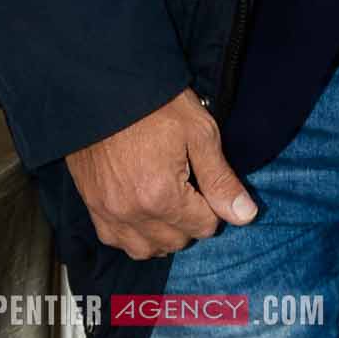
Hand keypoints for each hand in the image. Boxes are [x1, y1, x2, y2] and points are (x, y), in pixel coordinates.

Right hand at [65, 88, 256, 259]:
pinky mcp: (92, 206)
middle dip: (191, 220)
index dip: (213, 205)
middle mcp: (132, 213)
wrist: (105, 88)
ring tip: (169, 203)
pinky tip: (143, 212)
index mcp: (162, 196)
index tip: (206, 181)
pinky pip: (116, 240)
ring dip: (163, 234)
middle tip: (191, 187)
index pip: (204, 226)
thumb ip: (221, 180)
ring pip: (145, 249)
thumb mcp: (200, 133)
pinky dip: (133, 234)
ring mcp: (108, 212)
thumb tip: (245, 215)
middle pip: (177, 241)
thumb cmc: (157, 104)